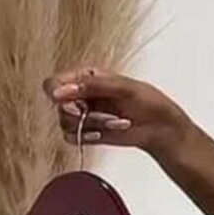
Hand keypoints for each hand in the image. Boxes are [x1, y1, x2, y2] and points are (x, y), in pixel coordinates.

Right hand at [43, 68, 188, 156]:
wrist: (160, 128)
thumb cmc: (148, 102)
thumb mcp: (123, 88)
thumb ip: (92, 86)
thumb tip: (60, 91)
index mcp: (86, 76)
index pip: (54, 82)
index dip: (57, 92)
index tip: (73, 99)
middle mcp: (80, 95)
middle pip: (58, 106)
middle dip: (78, 112)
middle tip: (97, 113)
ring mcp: (82, 116)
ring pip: (64, 123)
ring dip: (89, 125)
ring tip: (114, 122)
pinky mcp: (87, 133)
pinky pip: (71, 138)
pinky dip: (86, 137)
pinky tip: (102, 134)